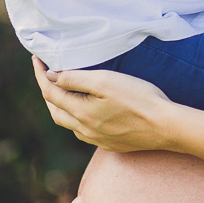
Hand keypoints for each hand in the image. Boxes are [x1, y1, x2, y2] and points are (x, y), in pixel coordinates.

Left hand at [32, 56, 172, 151]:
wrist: (166, 127)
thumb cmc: (139, 99)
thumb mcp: (106, 81)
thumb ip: (76, 79)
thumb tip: (52, 76)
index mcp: (81, 113)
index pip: (50, 92)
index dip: (40, 74)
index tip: (37, 59)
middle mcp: (84, 130)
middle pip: (55, 110)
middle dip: (47, 91)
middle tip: (46, 73)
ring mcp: (97, 139)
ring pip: (68, 123)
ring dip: (60, 105)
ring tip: (62, 90)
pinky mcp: (110, 144)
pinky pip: (83, 131)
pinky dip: (76, 117)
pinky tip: (84, 111)